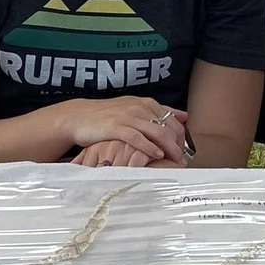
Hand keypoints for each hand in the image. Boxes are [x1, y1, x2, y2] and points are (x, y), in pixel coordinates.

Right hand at [48, 97, 187, 163]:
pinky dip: (150, 147)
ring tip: (175, 161)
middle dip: (178, 145)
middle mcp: (140, 108)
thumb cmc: (108, 115)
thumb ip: (159, 112)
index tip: (184, 151)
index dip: (181, 137)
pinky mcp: (116, 127)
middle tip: (182, 160)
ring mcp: (128, 117)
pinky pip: (138, 138)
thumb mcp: (135, 108)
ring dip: (170, 149)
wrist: (80, 116)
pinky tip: (157, 156)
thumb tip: (183, 116)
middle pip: (168, 127)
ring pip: (157, 133)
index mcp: (146, 103)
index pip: (172, 121)